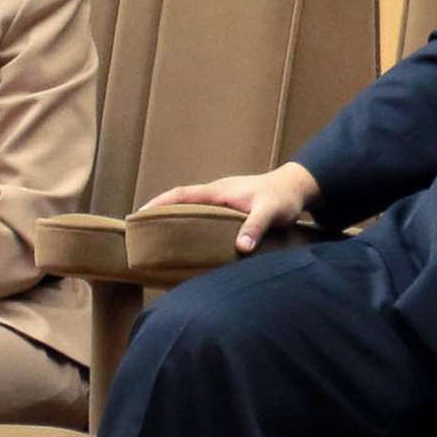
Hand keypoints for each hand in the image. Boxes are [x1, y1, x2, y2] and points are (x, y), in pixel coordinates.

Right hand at [143, 162, 321, 252]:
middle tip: (140, 234)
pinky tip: (191, 246)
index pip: (181, 194)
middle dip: (160, 215)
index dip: (159, 204)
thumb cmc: (283, 198)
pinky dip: (193, 228)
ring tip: (159, 244)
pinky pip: (205, 219)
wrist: (298, 189)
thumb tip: (241, 247)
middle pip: (181, 203)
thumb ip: (256, 227)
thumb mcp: (271, 211)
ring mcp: (223, 203)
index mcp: (219, 191)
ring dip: (176, 223)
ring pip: (193, 212)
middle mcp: (217, 195)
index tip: (138, 216)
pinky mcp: (231, 212)